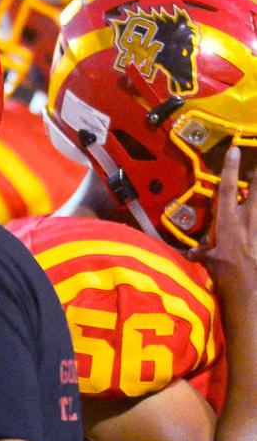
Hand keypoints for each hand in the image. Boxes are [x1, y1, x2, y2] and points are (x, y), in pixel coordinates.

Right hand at [189, 146, 256, 289]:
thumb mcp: (209, 264)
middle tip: (256, 165)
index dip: (230, 169)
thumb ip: (202, 254)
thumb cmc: (226, 277)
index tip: (234, 150)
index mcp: (228, 223)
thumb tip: (190, 253)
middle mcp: (248, 220)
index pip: (228, 189)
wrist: (250, 290)